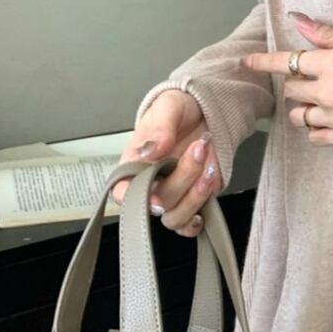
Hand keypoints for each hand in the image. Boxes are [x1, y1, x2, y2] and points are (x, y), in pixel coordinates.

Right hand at [110, 89, 222, 236]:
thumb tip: (153, 149)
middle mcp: (150, 184)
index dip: (136, 199)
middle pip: (158, 202)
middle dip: (182, 178)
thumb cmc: (179, 110)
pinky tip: (206, 196)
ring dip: (195, 197)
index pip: (123, 191)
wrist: (206, 113)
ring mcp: (173, 195)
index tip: (154, 196)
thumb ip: (160, 127)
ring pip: (176, 217)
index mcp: (133, 163)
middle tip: (198, 149)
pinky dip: (200, 219)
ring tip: (209, 168)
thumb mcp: (169, 105)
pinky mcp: (192, 201)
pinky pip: (190, 225)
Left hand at [240, 11, 332, 146]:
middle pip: (292, 90)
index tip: (247, 61)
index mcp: (330, 65)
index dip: (262, 61)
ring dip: (302, 108)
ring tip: (316, 101)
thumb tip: (298, 21)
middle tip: (311, 76)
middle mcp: (327, 93)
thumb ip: (329, 34)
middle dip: (295, 82)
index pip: (285, 62)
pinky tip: (325, 120)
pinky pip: (317, 137)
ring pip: (300, 117)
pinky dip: (315, 129)